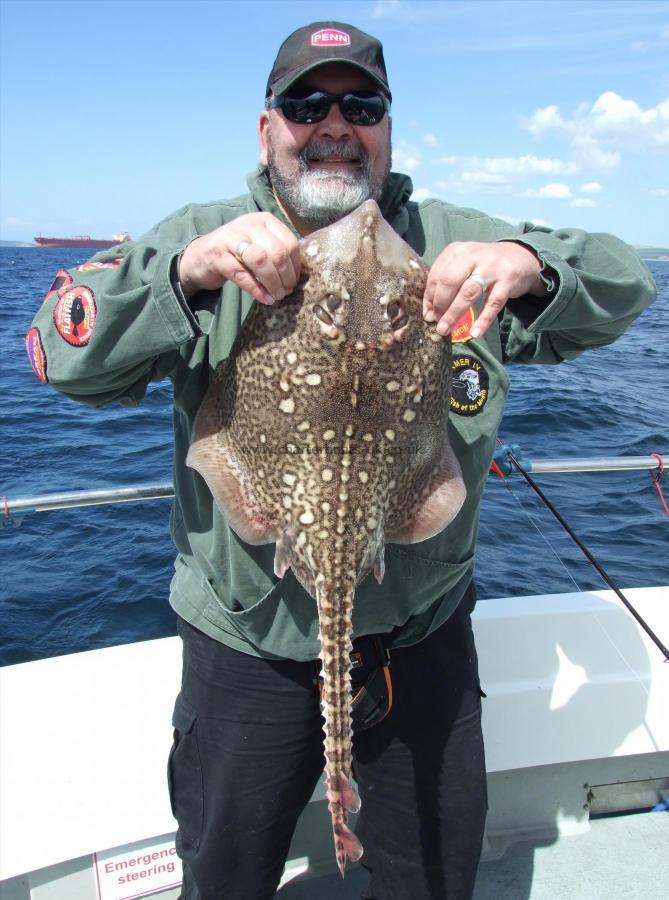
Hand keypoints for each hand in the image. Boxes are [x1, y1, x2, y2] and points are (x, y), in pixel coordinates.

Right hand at [178, 212, 300, 305]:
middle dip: (286, 276)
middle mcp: (247, 225)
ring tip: (277, 296)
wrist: (200, 257)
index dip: (295, 265)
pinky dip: (257, 290)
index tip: (295, 281)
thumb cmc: (236, 253)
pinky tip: (266, 299)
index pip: (289, 242)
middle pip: (277, 252)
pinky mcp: (217, 256)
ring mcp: (230, 238)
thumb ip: (277, 251)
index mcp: (263, 220)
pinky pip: (242, 275)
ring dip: (273, 283)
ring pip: (260, 261)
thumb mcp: (259, 244)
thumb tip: (299, 274)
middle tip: (287, 292)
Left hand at [423, 241, 547, 337]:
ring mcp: (491, 268)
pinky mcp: (507, 281)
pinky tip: (475, 333)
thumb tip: (429, 309)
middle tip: (435, 322)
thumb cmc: (483, 264)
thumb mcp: (463, 263)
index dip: (429, 297)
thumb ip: (447, 279)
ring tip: (445, 330)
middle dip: (439, 305)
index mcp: (457, 251)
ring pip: (468, 293)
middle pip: (449, 282)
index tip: (427, 314)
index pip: (437, 275)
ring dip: (454, 314)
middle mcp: (472, 256)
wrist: (520, 257)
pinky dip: (483, 320)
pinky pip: (493, 304)